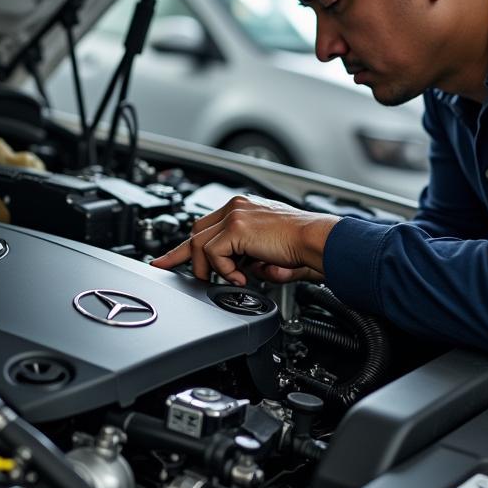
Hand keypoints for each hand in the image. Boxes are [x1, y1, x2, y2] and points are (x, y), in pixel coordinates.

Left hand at [149, 194, 338, 284]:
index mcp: (244, 210)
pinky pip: (213, 254)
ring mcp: (235, 215)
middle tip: (168, 269)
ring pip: (198, 245)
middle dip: (180, 255)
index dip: (186, 247)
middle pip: (195, 232)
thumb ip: (247, 261)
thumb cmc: (304, 249)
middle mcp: (237, 207)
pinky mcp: (236, 227)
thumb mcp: (267, 255)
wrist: (319, 242)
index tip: (168, 259)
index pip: (206, 227)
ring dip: (208, 269)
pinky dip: (224, 270)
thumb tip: (236, 273)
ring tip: (228, 280)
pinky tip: (242, 276)